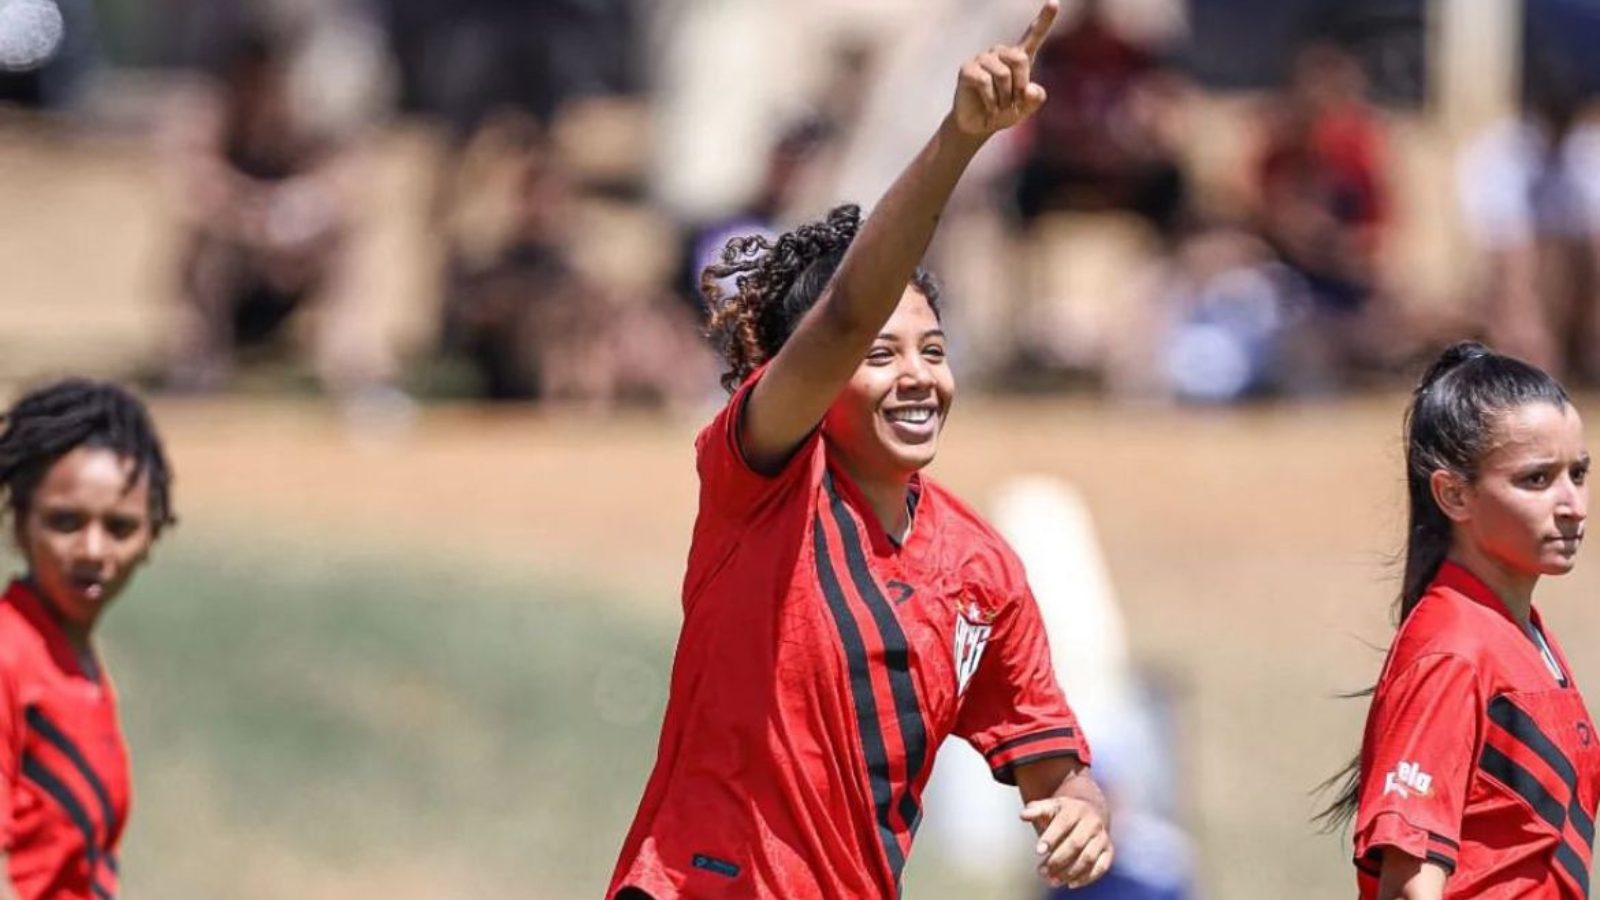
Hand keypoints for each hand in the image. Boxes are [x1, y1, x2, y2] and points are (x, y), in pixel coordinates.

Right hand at [949, 0, 1057, 136]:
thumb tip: (1029, 89)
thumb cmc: (1004, 112)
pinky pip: (985, 82)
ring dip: (1005, 97)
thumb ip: (1034, 100)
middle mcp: (1000, 53)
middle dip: (1020, 85)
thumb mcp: (1025, 109)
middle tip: (1014, 103)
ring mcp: (982, 59)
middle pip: (1019, 58)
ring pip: (1002, 74)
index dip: (1044, 19)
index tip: (1054, 2)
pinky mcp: (967, 69)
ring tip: (1000, 107)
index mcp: (1019, 57)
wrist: (978, 125)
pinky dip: (991, 101)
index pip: (1034, 35)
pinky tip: (990, 108)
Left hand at [1020, 795, 1113, 888]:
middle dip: (1057, 860)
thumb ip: (1036, 810)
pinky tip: (1071, 883)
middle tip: (1042, 871)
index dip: (1051, 838)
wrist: (1089, 811)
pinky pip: (1101, 867)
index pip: (1063, 824)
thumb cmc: (1064, 813)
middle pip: (1076, 844)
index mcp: (1075, 809)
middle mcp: (1092, 822)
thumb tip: (1023, 815)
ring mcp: (1102, 837)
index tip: (1038, 851)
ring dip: (1070, 872)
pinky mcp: (1108, 850)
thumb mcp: (1050, 807)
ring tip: (1053, 880)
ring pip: (1088, 858)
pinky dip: (1087, 878)